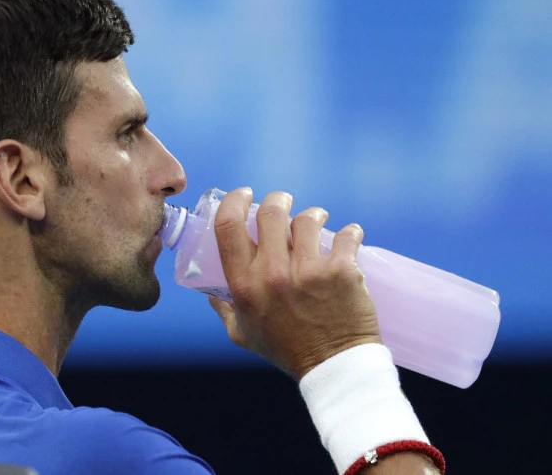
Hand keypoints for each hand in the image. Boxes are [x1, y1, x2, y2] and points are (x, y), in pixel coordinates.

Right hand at [209, 187, 381, 378]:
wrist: (333, 368)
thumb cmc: (285, 350)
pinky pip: (347, 235)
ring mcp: (309, 272)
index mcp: (244, 285)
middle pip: (270, 213)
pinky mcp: (342, 272)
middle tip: (284, 202)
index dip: (235, 202)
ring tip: (317, 220)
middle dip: (278, 200)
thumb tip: (210, 290)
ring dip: (313, 215)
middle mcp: (273, 274)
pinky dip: (350, 233)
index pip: (228, 227)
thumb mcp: (242, 333)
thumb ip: (223, 309)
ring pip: (307, 219)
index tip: (244, 195)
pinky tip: (350, 236)